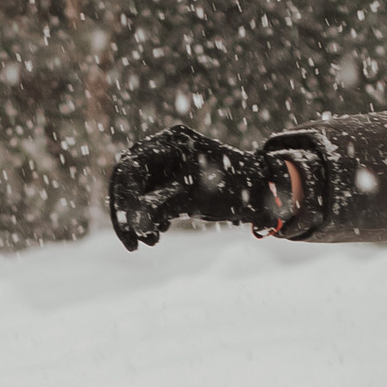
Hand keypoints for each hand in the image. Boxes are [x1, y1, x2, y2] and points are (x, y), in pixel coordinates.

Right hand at [108, 124, 308, 248]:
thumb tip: (133, 223)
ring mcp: (169, 164)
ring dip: (139, 218)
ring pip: (138, 191)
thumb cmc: (233, 189)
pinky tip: (159, 232)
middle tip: (133, 243)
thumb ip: (161, 207)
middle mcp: (165, 149)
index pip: (131, 169)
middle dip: (128, 213)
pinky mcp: (173, 180)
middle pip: (129, 180)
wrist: (262, 192)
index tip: (129, 231)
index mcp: (170, 143)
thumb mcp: (194, 199)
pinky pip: (150, 198)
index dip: (124, 200)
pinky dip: (151, 216)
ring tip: (152, 240)